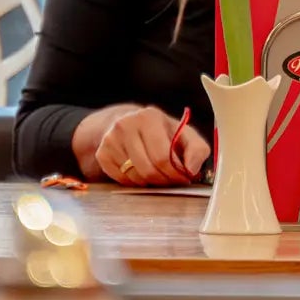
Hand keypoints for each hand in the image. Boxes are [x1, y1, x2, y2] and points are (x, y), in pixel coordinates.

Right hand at [87, 104, 209, 186]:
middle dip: (164, 180)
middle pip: (148, 169)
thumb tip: (192, 169)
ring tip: (157, 173)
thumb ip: (197, 149)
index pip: (163, 157)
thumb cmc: (161, 132)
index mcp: (149, 117)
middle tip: (171, 180)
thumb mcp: (184, 134)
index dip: (176, 173)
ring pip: (135, 177)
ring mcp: (111, 139)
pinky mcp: (102, 153)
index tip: (183, 177)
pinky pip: (121, 180)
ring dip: (150, 182)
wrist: (128, 123)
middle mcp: (126, 125)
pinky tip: (140, 171)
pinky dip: (134, 182)